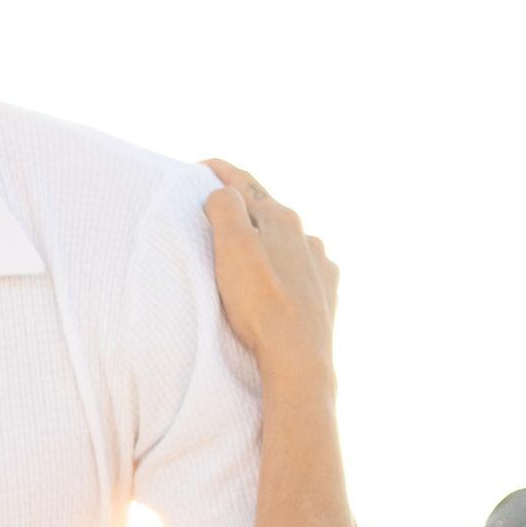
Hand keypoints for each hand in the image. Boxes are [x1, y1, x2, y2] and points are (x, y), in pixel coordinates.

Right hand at [199, 158, 337, 375]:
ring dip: (265, 240)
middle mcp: (307, 238)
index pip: (245, 185)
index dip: (220, 172)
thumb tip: (223, 195)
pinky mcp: (324, 296)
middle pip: (266, 213)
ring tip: (247, 250)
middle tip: (217, 209)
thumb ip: (225, 210)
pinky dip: (283, 267)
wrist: (298, 360)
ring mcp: (319, 267)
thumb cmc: (260, 305)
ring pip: (286, 243)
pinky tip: (278, 279)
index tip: (201, 166)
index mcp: (281, 220)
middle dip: (242, 209)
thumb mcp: (232, 248)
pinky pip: (300, 271)